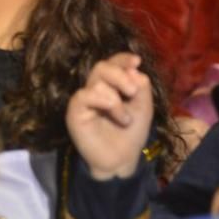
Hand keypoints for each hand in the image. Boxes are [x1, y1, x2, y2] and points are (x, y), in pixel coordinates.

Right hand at [66, 53, 153, 179]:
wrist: (121, 160)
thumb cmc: (131, 134)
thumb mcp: (144, 108)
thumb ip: (141, 87)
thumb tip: (135, 69)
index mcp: (112, 85)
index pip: (113, 63)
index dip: (122, 59)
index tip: (136, 61)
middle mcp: (96, 88)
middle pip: (102, 66)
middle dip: (120, 74)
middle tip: (132, 92)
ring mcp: (84, 98)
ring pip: (97, 81)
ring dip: (117, 99)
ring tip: (126, 119)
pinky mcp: (74, 110)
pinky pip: (85, 95)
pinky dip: (103, 101)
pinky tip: (115, 114)